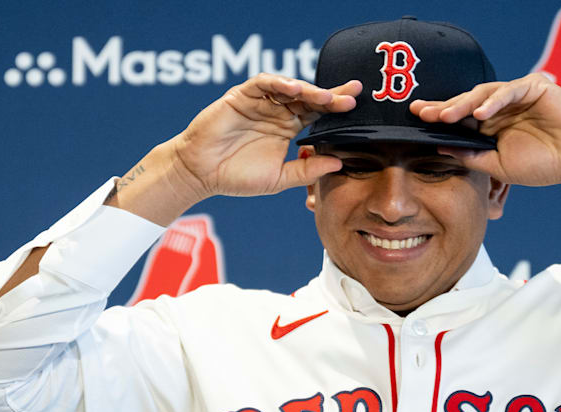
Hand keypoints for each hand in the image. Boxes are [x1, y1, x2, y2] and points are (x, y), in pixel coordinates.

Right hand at [173, 74, 361, 199]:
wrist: (201, 174)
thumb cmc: (237, 177)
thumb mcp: (279, 178)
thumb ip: (307, 170)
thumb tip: (339, 163)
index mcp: (288, 128)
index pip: (318, 114)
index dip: (337, 109)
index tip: (358, 107)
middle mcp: (277, 111)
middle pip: (309, 97)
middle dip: (332, 95)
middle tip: (353, 94)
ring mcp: (260, 102)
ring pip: (290, 87)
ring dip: (309, 90)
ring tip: (327, 97)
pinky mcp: (242, 96)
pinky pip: (263, 83)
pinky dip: (279, 83)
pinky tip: (294, 89)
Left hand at [409, 74, 560, 192]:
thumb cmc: (543, 165)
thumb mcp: (498, 166)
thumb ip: (471, 157)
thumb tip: (440, 148)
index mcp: (492, 125)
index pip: (460, 118)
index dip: (439, 117)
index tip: (416, 120)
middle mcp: (501, 107)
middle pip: (466, 102)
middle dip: (443, 108)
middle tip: (421, 113)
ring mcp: (517, 96)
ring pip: (483, 94)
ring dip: (463, 104)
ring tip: (446, 116)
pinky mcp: (534, 87)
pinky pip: (509, 91)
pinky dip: (494, 101)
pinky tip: (480, 114)